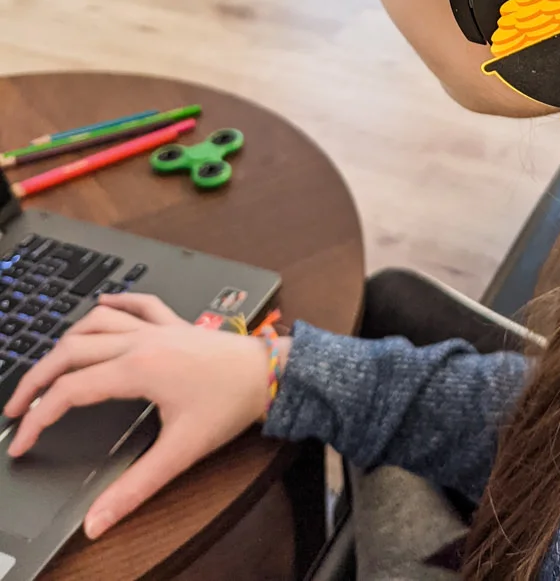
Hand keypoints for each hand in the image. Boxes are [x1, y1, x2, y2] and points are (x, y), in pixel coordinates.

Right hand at [3, 292, 289, 539]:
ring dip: (66, 341)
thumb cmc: (228, 406)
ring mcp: (157, 327)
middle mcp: (140, 340)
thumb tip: (97, 521)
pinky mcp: (173, 322)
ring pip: (96, 321)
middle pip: (71, 350)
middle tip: (16, 407)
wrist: (269, 373)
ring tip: (46, 369)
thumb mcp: (180, 451)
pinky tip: (101, 304)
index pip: (69, 391)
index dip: (38, 418)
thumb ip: (134, 487)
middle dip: (36, 377)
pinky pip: (137, 302)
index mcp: (137, 368)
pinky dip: (114, 302)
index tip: (22, 442)